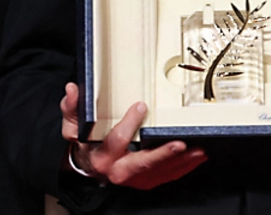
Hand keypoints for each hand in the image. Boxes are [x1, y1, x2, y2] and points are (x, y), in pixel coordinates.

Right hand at [59, 82, 207, 189]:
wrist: (90, 165)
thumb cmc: (86, 143)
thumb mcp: (74, 124)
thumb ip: (73, 107)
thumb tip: (73, 89)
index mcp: (103, 156)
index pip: (116, 140)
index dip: (128, 124)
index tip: (141, 106)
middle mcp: (118, 171)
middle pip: (142, 163)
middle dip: (162, 155)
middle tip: (179, 144)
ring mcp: (135, 178)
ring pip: (159, 172)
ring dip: (181, 162)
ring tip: (198, 150)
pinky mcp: (147, 181)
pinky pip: (167, 176)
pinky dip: (184, 168)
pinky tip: (197, 157)